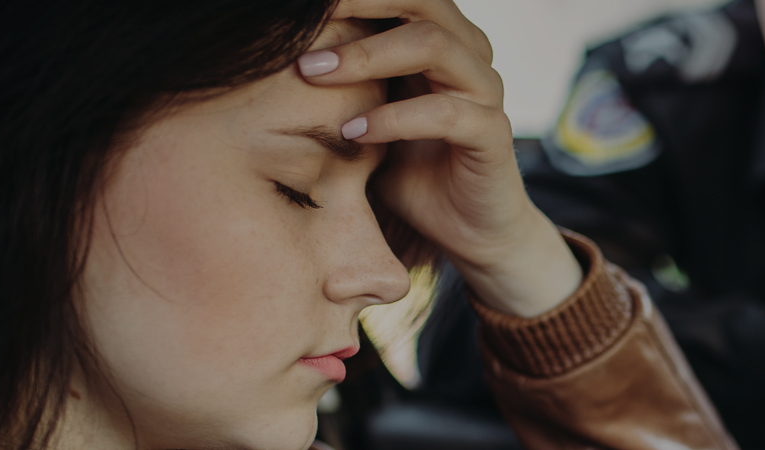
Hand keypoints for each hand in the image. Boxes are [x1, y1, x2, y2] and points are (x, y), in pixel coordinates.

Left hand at [300, 0, 579, 316]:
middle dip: (358, 3)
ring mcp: (485, 92)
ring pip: (435, 45)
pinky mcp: (493, 136)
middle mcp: (469, 55)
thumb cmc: (406, 168)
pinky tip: (353, 133)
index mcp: (440, 39)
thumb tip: (270, 49)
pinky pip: (447, 114)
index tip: (293, 7)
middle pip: (421, 0)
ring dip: (367, 56)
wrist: (463, 230)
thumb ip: (337, 80)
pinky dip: (394, 119)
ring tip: (312, 74)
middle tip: (302, 20)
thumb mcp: (362, 113)